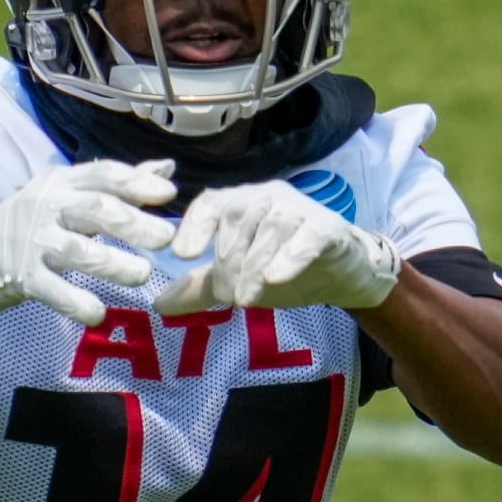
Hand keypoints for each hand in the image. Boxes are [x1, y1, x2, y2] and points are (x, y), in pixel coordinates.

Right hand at [0, 159, 176, 325]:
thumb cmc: (35, 222)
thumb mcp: (70, 194)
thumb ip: (119, 185)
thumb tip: (167, 171)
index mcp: (62, 182)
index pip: (103, 175)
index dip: (136, 183)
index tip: (169, 195)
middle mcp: (47, 205)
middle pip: (95, 209)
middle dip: (133, 223)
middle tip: (166, 238)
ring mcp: (32, 241)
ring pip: (77, 251)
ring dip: (113, 263)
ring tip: (142, 275)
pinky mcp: (20, 276)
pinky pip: (53, 290)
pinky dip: (77, 303)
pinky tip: (99, 313)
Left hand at [153, 180, 399, 314]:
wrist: (342, 275)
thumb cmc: (283, 268)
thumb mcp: (239, 279)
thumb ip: (202, 287)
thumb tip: (159, 304)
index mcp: (243, 202)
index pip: (212, 201)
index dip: (194, 224)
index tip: (183, 254)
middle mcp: (269, 197)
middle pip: (238, 217)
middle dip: (228, 261)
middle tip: (228, 296)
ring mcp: (300, 210)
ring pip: (270, 227)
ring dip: (254, 265)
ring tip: (247, 299)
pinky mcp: (328, 229)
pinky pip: (307, 235)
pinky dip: (290, 255)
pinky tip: (276, 278)